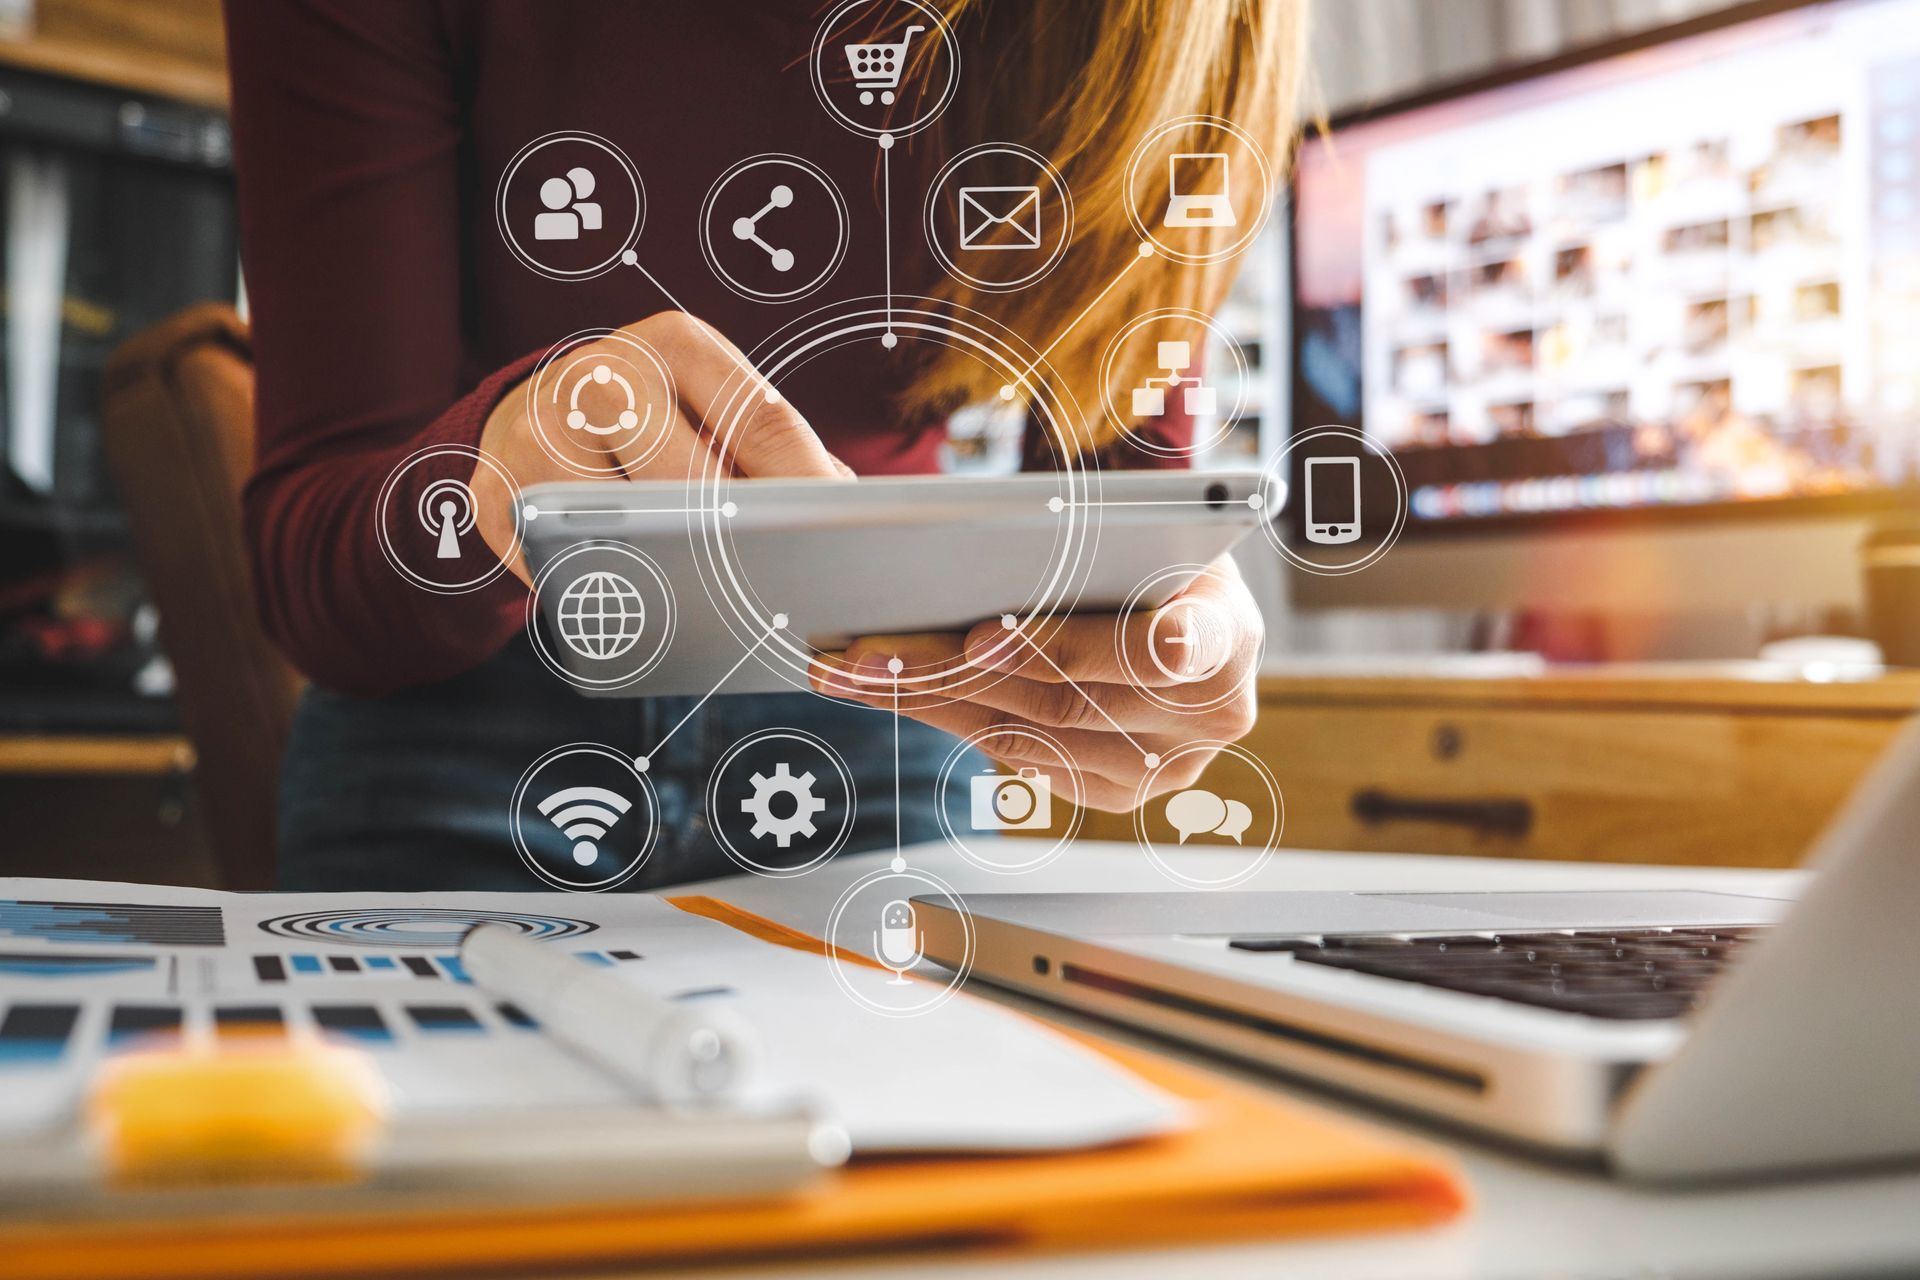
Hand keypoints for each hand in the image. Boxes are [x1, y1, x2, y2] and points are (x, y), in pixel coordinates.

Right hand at [469, 311, 850, 581]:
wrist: (536, 414)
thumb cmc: (657, 423)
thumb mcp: (716, 408)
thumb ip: (779, 450)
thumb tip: (846, 509)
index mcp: (676, 343)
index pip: (762, 418)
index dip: (807, 488)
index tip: (841, 539)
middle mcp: (603, 372)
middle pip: (695, 483)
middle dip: (741, 542)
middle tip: (779, 589)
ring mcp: (540, 430)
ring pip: (630, 531)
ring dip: (674, 574)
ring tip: (713, 599)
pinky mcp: (497, 491)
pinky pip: (569, 563)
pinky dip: (610, 590)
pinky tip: (640, 598)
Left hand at [811, 556, 1262, 811]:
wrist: (1182, 596)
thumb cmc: (1149, 544)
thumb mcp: (1133, 518)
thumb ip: (1079, 529)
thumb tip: (948, 528)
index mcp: (1228, 632)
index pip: (1167, 649)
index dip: (1067, 645)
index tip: (983, 636)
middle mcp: (1213, 712)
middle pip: (1067, 700)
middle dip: (957, 672)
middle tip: (873, 650)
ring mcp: (1173, 764)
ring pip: (1033, 737)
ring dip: (934, 701)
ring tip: (857, 669)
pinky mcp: (1123, 791)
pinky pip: (1026, 761)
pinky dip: (954, 723)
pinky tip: (893, 692)